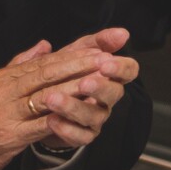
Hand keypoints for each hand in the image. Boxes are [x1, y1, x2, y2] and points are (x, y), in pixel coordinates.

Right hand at [0, 30, 134, 169]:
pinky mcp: (9, 136)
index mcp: (5, 78)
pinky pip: (40, 125)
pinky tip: (80, 114)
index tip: (99, 50)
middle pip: (48, 74)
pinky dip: (61, 119)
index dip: (74, 55)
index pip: (45, 62)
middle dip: (80, 66)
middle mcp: (5, 92)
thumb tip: (46, 44)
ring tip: (100, 82)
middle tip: (106, 61)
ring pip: (47, 97)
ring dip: (76, 89)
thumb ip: (22, 64)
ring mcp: (7, 113)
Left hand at [25, 30, 135, 154]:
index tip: (106, 62)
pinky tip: (51, 119)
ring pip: (95, 115)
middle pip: (115, 93)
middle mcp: (107, 98)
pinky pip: (80, 136)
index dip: (121, 67)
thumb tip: (122, 33)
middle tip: (84, 82)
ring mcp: (96, 118)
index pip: (129, 70)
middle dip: (100, 87)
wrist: (41, 107)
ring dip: (74, 107)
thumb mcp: (75, 54)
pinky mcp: (82, 135)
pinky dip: (66, 128)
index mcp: (110, 76)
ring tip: (51, 99)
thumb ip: (96, 42)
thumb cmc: (63, 76)